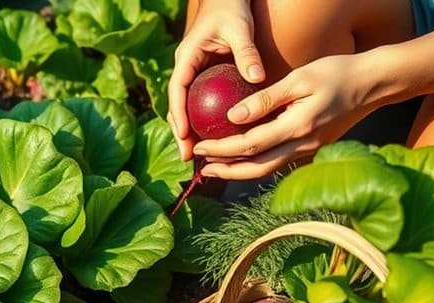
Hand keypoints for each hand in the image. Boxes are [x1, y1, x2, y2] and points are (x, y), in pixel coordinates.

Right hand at [168, 0, 264, 160]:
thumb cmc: (232, 9)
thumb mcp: (240, 30)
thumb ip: (247, 54)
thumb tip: (258, 78)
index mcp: (186, 57)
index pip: (176, 90)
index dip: (178, 115)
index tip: (183, 136)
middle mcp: (185, 68)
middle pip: (177, 105)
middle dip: (179, 132)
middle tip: (187, 156)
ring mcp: (192, 73)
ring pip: (185, 106)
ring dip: (188, 130)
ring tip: (196, 154)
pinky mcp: (202, 76)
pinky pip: (198, 101)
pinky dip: (202, 119)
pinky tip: (214, 136)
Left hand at [194, 54, 377, 179]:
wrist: (373, 83)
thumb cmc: (336, 73)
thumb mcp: (299, 79)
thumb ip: (265, 100)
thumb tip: (232, 117)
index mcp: (297, 127)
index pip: (249, 146)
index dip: (221, 150)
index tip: (199, 146)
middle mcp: (302, 145)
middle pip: (255, 169)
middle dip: (226, 170)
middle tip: (201, 167)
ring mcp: (308, 150)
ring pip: (266, 169)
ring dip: (238, 171)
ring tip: (214, 167)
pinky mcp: (310, 148)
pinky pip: (277, 162)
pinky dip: (255, 163)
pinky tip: (241, 157)